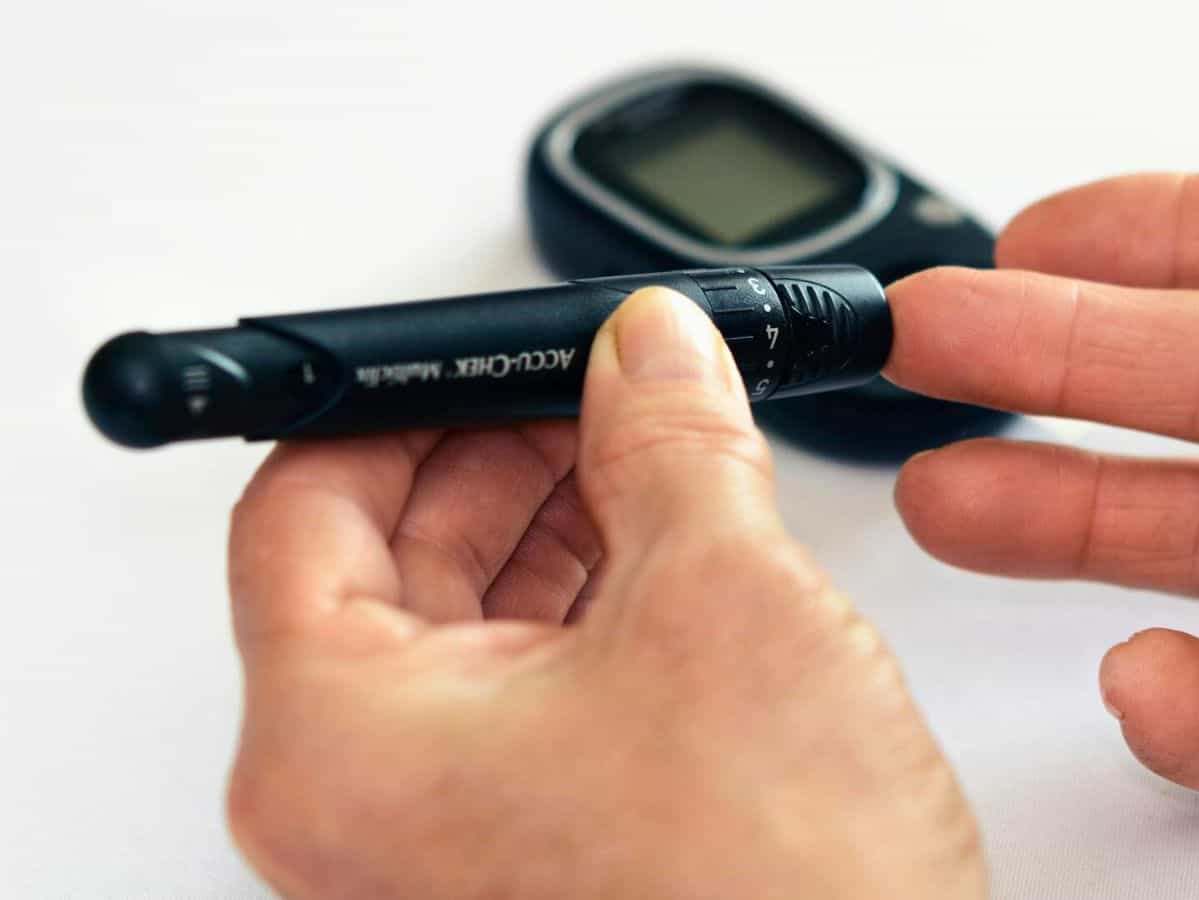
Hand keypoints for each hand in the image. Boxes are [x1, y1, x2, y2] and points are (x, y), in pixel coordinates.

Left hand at [223, 288, 983, 898]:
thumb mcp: (722, 602)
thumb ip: (672, 439)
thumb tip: (650, 349)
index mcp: (340, 748)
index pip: (301, 506)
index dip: (400, 400)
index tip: (490, 351)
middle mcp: (364, 806)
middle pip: (385, 558)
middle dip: (504, 451)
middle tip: (598, 383)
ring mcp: (444, 836)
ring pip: (467, 622)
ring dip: (559, 519)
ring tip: (656, 451)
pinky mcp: (528, 848)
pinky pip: (527, 689)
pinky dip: (592, 603)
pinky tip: (671, 547)